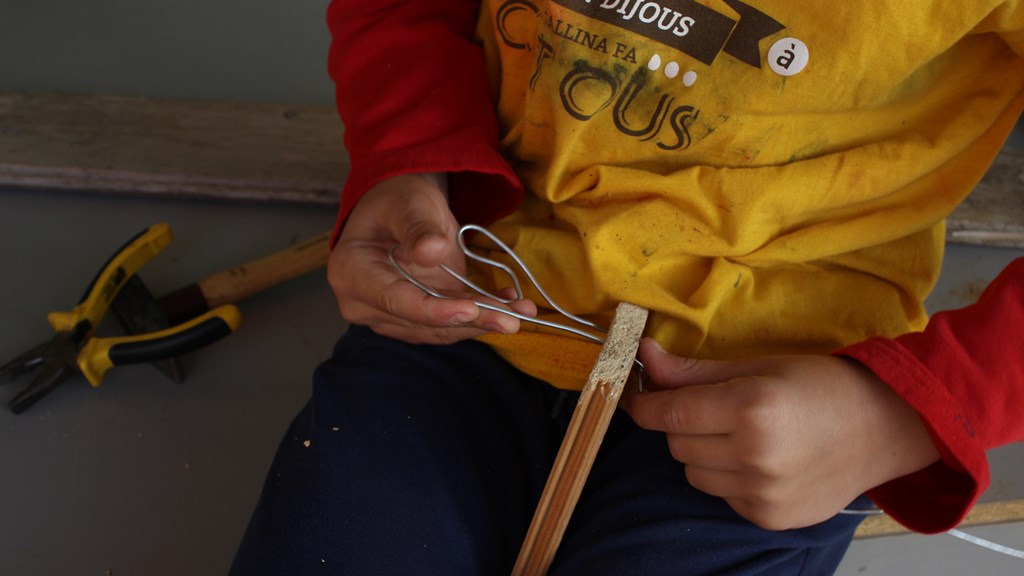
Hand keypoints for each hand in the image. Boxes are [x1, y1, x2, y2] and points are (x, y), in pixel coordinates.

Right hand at [328, 173, 535, 343]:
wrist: (403, 207)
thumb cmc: (400, 200)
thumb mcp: (409, 205)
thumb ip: (418, 228)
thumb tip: (432, 252)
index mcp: (351, 273)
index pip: (395, 301)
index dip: (434, 310)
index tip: (470, 310)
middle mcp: (364, 303)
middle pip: (421, 322)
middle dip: (470, 321)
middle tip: (513, 318)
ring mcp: (390, 315)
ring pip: (439, 330)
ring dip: (482, 322)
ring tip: (520, 311)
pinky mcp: (416, 318)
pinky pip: (449, 325)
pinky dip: (480, 317)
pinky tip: (510, 306)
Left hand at [622, 338, 939, 529]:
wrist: (886, 428)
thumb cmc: (822, 386)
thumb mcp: (758, 366)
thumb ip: (695, 371)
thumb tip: (646, 355)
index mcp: (751, 408)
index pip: (669, 415)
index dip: (646, 405)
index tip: (643, 398)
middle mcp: (755, 456)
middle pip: (677, 445)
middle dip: (684, 425)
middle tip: (715, 409)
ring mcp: (764, 493)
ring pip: (694, 474)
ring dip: (704, 454)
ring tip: (744, 435)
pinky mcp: (771, 518)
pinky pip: (722, 496)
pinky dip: (729, 479)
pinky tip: (763, 460)